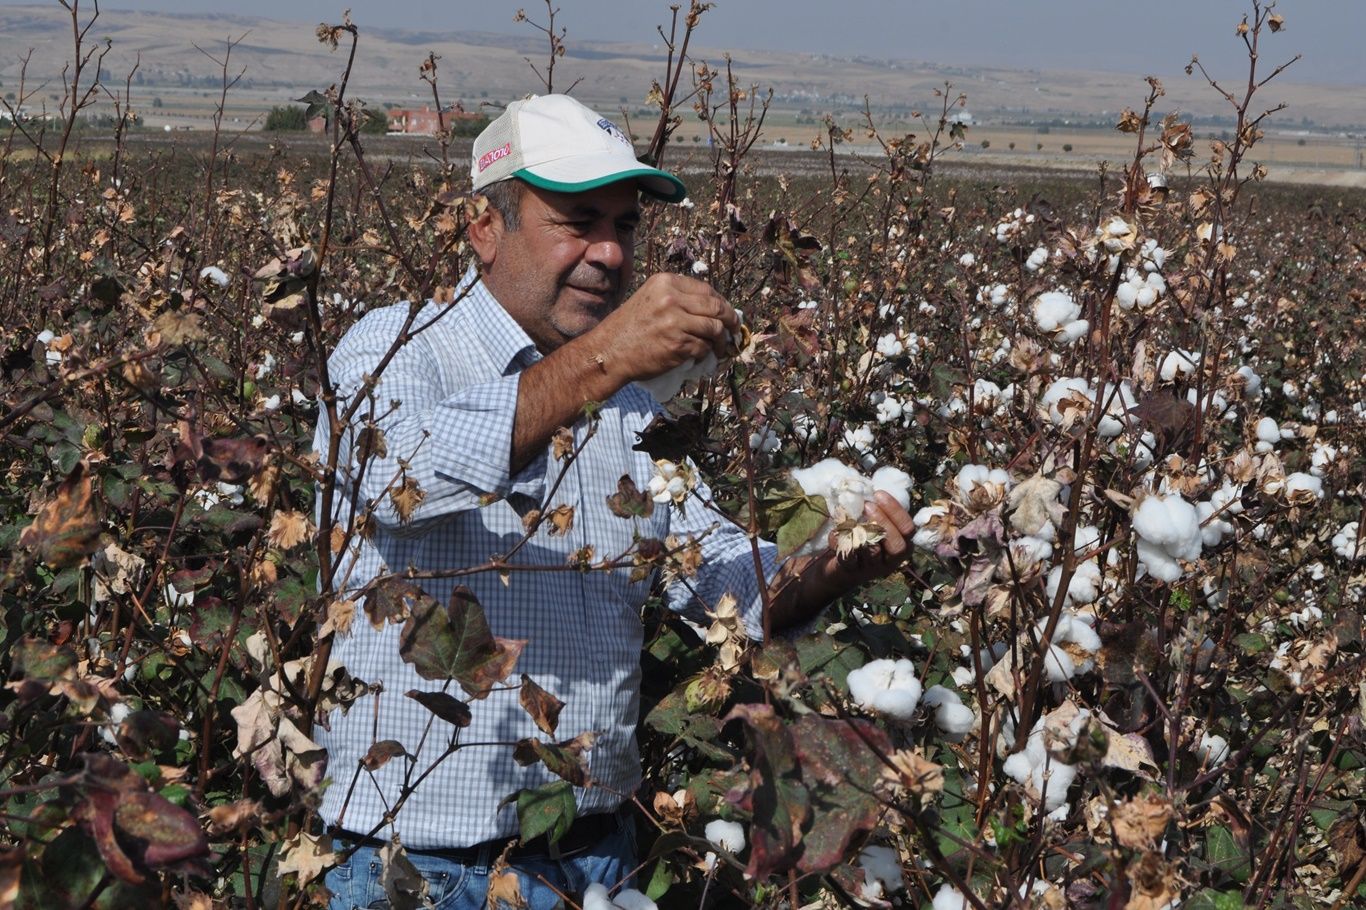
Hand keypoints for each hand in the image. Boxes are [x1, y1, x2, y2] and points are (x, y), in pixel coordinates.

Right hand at [590, 273, 738, 383]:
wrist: (609, 351)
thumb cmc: (628, 327)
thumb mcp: (650, 299)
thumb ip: (677, 298)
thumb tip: (712, 307)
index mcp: (666, 283)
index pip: (707, 290)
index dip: (721, 302)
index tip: (726, 313)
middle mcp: (672, 299)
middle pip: (716, 307)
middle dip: (730, 320)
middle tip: (733, 330)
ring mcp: (675, 322)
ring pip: (714, 329)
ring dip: (721, 341)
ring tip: (720, 347)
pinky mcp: (678, 345)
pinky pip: (703, 348)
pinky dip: (706, 354)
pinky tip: (701, 356)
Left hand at [836, 491, 917, 585]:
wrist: (839, 568)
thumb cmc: (860, 539)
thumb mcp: (873, 525)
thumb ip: (877, 511)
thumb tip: (868, 488)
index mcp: (901, 545)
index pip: (908, 529)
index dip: (895, 511)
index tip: (878, 494)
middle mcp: (890, 560)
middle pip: (898, 546)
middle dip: (883, 522)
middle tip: (867, 505)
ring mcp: (872, 569)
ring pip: (873, 552)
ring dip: (861, 531)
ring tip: (851, 517)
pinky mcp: (852, 572)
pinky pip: (848, 557)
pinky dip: (840, 541)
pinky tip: (834, 532)